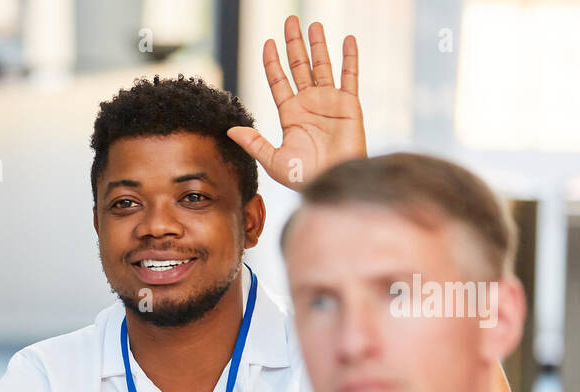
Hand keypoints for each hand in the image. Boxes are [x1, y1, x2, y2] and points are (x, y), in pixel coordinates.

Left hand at [228, 16, 365, 190]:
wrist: (331, 183)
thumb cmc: (303, 178)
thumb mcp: (273, 160)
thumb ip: (254, 143)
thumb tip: (230, 130)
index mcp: (290, 114)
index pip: (279, 81)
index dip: (273, 62)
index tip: (267, 43)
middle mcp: (309, 104)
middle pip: (299, 66)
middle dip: (294, 44)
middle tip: (290, 20)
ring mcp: (329, 102)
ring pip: (322, 66)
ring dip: (318, 45)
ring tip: (313, 24)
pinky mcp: (349, 105)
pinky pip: (350, 76)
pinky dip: (349, 59)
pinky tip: (347, 40)